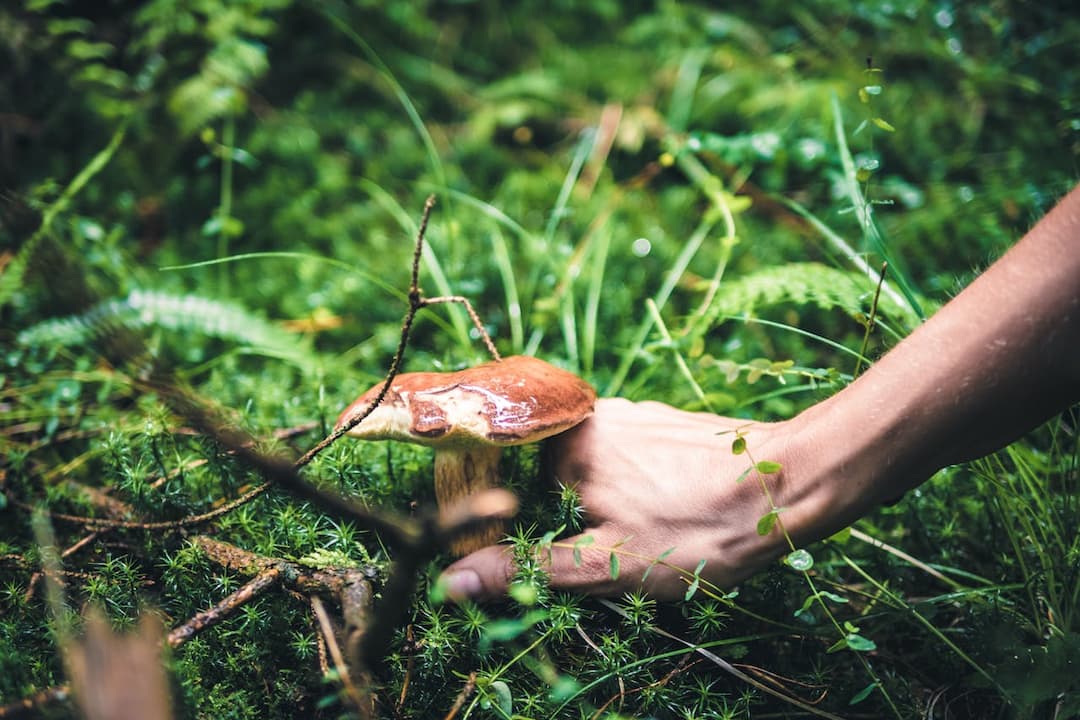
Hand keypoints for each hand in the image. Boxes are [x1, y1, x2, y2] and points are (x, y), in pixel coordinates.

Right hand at [439, 398, 807, 600]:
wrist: (791, 484)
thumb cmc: (699, 530)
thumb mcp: (608, 564)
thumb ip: (528, 568)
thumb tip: (451, 580)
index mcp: (565, 445)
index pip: (504, 480)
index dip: (510, 522)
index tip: (537, 552)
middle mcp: (592, 417)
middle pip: (544, 472)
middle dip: (559, 516)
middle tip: (601, 550)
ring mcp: (631, 415)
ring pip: (586, 467)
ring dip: (596, 502)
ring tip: (638, 533)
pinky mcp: (663, 424)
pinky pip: (623, 456)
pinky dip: (627, 486)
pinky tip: (661, 512)